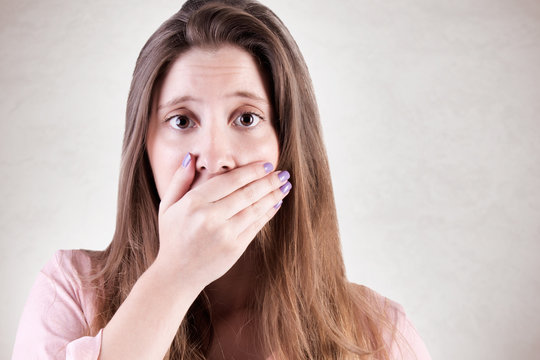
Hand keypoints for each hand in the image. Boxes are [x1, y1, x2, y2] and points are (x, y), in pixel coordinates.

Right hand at [154, 153, 291, 289]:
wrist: (176, 274)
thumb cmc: (172, 237)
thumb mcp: (168, 206)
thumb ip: (179, 180)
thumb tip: (190, 157)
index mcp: (194, 203)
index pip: (230, 181)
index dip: (251, 171)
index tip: (266, 164)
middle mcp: (209, 217)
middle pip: (246, 193)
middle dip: (268, 181)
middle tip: (283, 173)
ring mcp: (224, 234)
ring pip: (254, 208)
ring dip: (273, 196)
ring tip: (285, 186)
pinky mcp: (234, 248)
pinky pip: (255, 226)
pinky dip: (268, 213)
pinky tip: (276, 204)